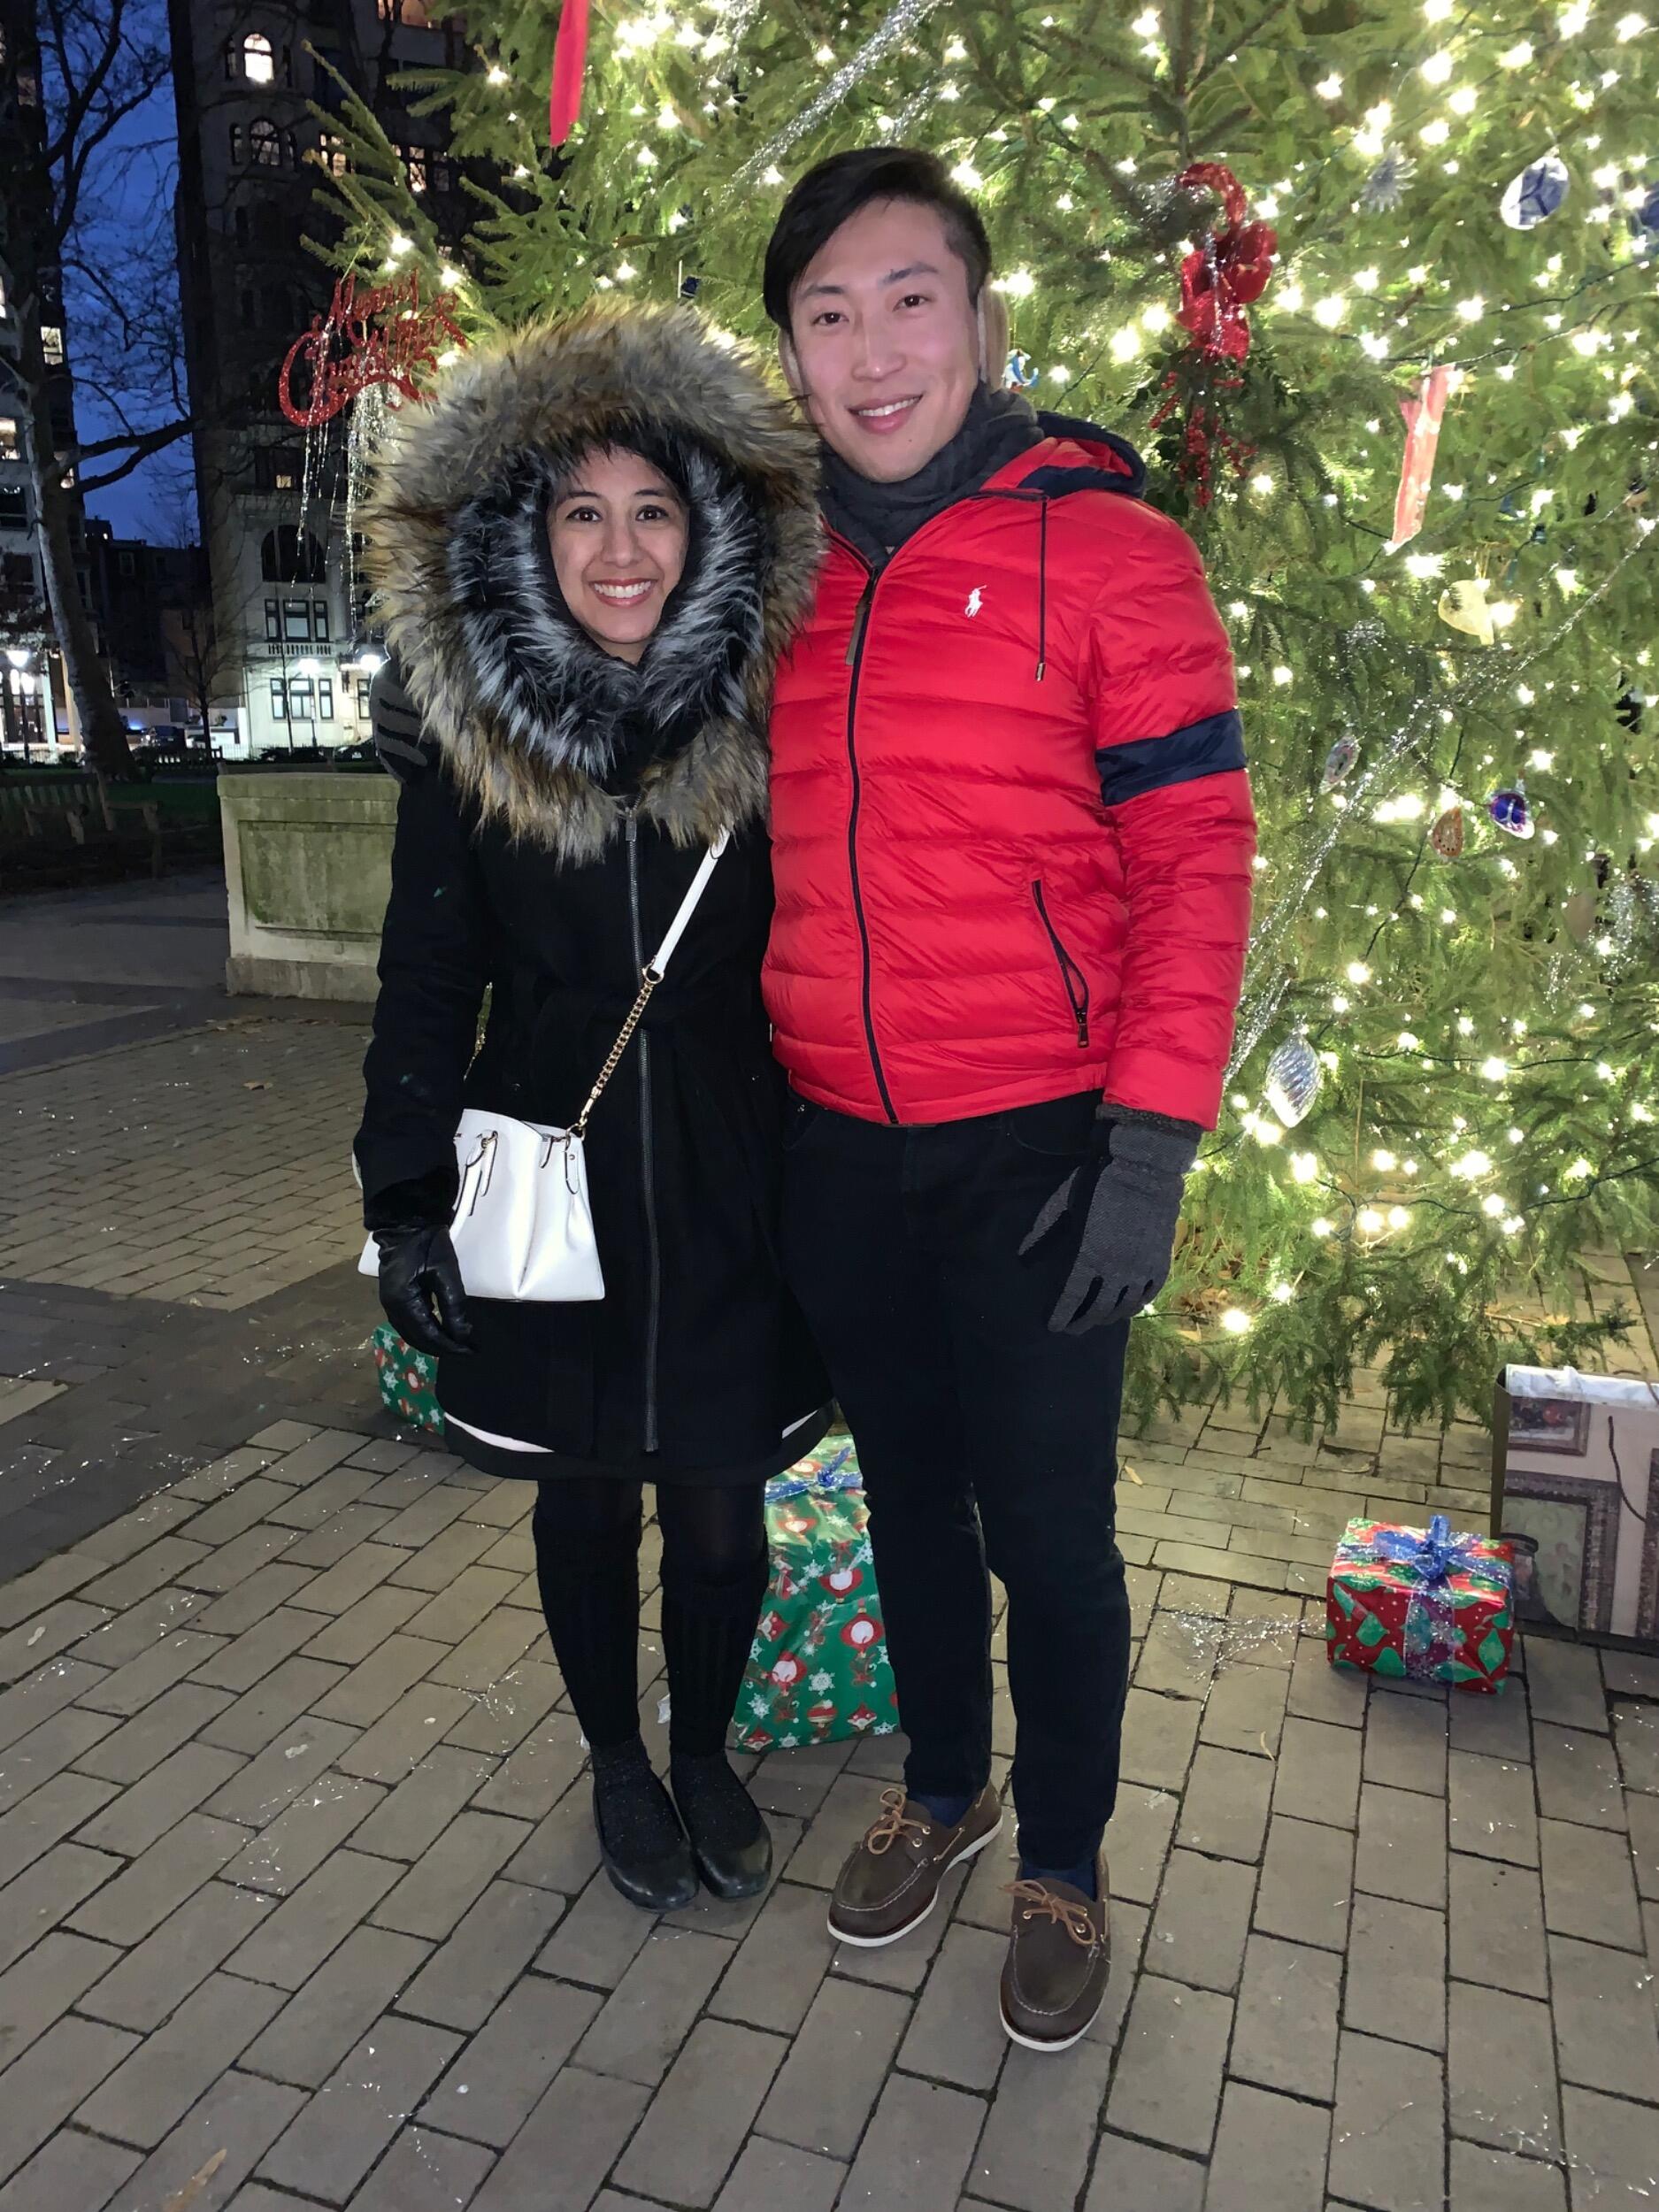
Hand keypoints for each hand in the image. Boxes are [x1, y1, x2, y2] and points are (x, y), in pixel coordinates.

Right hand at [375, 1225, 473, 1357]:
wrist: (406, 1224)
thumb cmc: (428, 1246)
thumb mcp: (446, 1274)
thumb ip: (453, 1306)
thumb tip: (463, 1335)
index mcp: (403, 1302)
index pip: (428, 1334)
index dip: (450, 1346)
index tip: (470, 1352)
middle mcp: (391, 1307)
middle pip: (417, 1338)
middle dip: (441, 1348)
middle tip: (465, 1351)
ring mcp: (389, 1303)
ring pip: (410, 1333)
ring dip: (431, 1341)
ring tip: (454, 1345)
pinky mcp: (392, 1297)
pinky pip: (408, 1322)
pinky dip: (423, 1330)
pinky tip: (438, 1330)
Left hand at [1020, 1116, 1196, 1335]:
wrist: (1142, 1169)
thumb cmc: (1097, 1185)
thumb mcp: (1062, 1206)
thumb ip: (1043, 1235)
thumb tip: (1022, 1258)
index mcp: (1088, 1257)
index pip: (1071, 1298)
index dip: (1061, 1316)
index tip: (1054, 1327)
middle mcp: (1115, 1270)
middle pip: (1097, 1309)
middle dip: (1083, 1323)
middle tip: (1073, 1328)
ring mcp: (1141, 1269)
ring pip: (1123, 1307)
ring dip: (1108, 1317)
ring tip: (1098, 1319)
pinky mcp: (1160, 1263)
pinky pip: (1148, 1295)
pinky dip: (1135, 1305)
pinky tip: (1126, 1307)